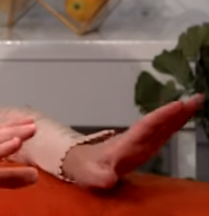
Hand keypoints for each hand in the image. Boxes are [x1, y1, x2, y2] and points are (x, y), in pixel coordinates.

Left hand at [62, 94, 203, 188]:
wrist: (83, 163)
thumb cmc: (88, 168)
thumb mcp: (92, 175)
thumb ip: (99, 177)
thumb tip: (108, 180)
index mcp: (126, 144)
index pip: (145, 127)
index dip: (160, 117)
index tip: (177, 106)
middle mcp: (136, 140)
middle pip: (158, 123)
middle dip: (176, 112)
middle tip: (196, 99)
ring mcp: (141, 142)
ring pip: (162, 126)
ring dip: (178, 115)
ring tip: (195, 103)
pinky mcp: (144, 146)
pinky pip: (162, 133)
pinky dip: (174, 124)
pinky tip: (184, 117)